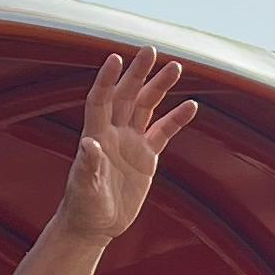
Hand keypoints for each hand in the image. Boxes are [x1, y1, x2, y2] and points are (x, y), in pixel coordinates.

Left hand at [53, 48, 198, 253]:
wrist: (96, 224)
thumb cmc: (83, 206)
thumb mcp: (84, 188)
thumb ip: (89, 165)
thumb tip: (89, 143)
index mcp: (96, 135)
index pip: (101, 100)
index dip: (107, 80)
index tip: (116, 59)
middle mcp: (114, 133)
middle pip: (127, 96)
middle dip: (139, 73)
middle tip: (151, 50)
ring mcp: (131, 142)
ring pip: (147, 107)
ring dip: (160, 87)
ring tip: (176, 67)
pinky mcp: (147, 156)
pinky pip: (164, 132)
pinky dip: (176, 119)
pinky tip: (191, 105)